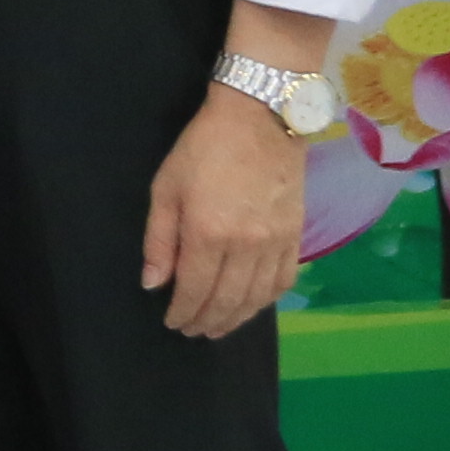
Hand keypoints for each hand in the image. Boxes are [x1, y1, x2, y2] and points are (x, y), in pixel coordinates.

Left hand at [142, 82, 305, 338]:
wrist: (261, 119)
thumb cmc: (203, 149)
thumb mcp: (166, 189)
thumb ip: (159, 241)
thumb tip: (153, 285)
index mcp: (208, 233)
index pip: (194, 289)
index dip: (182, 312)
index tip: (173, 323)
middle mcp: (246, 245)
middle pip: (227, 300)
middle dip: (207, 321)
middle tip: (193, 331)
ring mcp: (276, 242)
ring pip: (257, 297)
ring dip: (237, 318)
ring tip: (219, 326)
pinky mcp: (296, 234)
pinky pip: (284, 280)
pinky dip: (267, 300)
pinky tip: (254, 304)